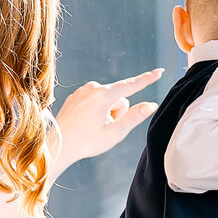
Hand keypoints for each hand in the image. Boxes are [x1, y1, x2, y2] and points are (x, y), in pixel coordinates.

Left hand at [48, 70, 162, 175]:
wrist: (58, 145)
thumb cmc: (86, 143)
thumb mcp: (114, 133)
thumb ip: (135, 117)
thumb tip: (151, 105)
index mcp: (103, 95)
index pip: (132, 85)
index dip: (147, 79)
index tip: (159, 71)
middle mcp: (93, 88)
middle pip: (119, 98)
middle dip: (118, 112)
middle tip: (104, 128)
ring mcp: (83, 90)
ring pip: (107, 99)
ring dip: (106, 112)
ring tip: (92, 126)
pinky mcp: (77, 95)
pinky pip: (95, 100)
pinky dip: (95, 110)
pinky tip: (85, 122)